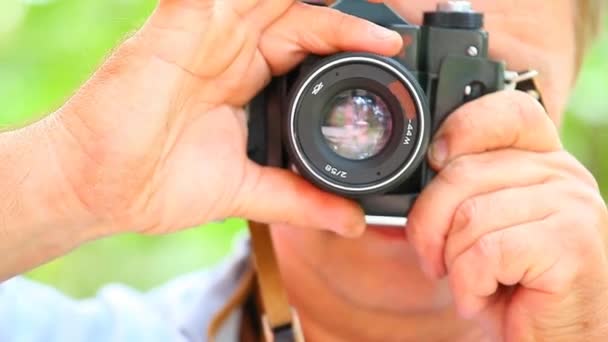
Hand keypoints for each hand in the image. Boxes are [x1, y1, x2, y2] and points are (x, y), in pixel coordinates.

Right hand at [51, 0, 402, 235]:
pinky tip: (301, 0)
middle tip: (401, 17)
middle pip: (300, 10)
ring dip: (321, 2)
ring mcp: (205, 32)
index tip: (393, 49)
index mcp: (247, 76)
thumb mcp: (246, 191)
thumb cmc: (158, 185)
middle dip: (349, 12)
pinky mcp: (177, 27)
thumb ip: (298, 200)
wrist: (97, 189)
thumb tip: (349, 222)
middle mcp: (230, 47)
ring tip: (374, 15)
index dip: (351, 38)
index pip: (310, 40)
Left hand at [407, 91, 607, 340]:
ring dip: (454, 263)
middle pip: (462, 172)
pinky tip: (489, 296)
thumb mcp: (479, 224)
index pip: (505, 111)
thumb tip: (415, 168)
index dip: (460, 129)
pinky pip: (485, 252)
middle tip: (436, 257)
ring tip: (474, 280)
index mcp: (542, 159)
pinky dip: (471, 284)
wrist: (553, 338)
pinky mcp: (571, 244)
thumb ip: (460, 189)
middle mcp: (564, 173)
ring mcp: (573, 206)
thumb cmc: (510, 281)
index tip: (435, 160)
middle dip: (429, 224)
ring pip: (469, 217)